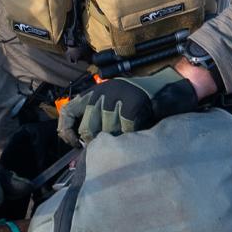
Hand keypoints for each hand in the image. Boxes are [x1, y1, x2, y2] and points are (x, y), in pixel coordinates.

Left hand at [58, 66, 197, 146]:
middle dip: (96, 141)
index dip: (67, 130)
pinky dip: (129, 137)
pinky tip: (135, 134)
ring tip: (125, 137)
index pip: (68, 111)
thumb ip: (94, 117)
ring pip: (106, 132)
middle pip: (88, 128)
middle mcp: (102, 93)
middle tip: (109, 143)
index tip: (74, 142)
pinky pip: (124, 132)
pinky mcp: (131, 106)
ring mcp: (117, 99)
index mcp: (94, 92)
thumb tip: (78, 144)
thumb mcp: (110, 102)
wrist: (165, 88)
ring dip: (116, 139)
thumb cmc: (137, 101)